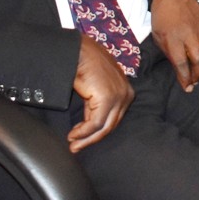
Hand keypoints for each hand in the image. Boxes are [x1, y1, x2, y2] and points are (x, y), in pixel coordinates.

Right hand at [68, 35, 134, 152]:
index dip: (97, 131)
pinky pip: (95, 123)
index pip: (114, 118)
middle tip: (75, 147)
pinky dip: (83, 132)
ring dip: (85, 138)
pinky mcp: (108, 99)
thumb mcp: (93, 88)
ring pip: (103, 127)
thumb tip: (88, 125)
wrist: (78, 52)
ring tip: (72, 143)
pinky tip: (73, 135)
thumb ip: (95, 105)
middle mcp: (126, 94)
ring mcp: (119, 97)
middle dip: (91, 139)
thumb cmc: (84, 65)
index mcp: (126, 91)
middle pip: (110, 125)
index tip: (82, 140)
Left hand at [151, 0, 198, 91]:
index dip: (185, 77)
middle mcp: (188, 33)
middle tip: (195, 82)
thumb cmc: (162, 17)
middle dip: (198, 74)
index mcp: (172, 36)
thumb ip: (169, 52)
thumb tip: (179, 70)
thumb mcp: (158, 36)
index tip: (186, 87)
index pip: (181, 62)